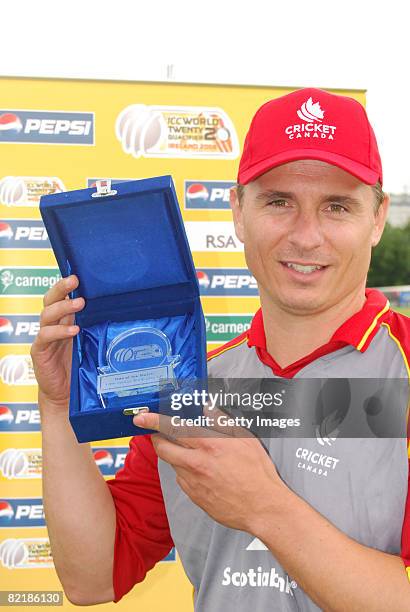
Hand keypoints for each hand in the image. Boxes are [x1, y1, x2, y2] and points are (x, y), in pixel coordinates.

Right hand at [31, 275, 84, 408]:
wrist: (65, 396)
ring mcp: (45, 338)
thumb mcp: (91, 343)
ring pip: (46, 314)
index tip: (79, 275)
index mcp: (64, 320)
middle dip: (61, 288)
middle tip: (75, 281)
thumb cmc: (80, 368)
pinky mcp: (40, 352)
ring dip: (63, 307)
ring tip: (79, 303)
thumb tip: (121, 311)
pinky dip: (59, 331)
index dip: (67, 285)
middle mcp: (53, 325)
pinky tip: (73, 330)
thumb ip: (97, 327)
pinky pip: (45, 336)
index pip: (61, 296)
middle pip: (50, 299)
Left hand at [133, 410, 284, 532]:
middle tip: (158, 433)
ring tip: (193, 453)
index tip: (141, 417)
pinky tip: (202, 472)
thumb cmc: (257, 472)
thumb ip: (222, 421)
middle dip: (156, 438)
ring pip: (172, 463)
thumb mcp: (244, 438)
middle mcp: (196, 463)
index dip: (154, 420)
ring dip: (175, 455)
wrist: (262, 508)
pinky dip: (186, 472)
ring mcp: (193, 482)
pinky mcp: (194, 496)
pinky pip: (182, 479)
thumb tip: (207, 408)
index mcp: (209, 444)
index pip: (173, 427)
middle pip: (163, 448)